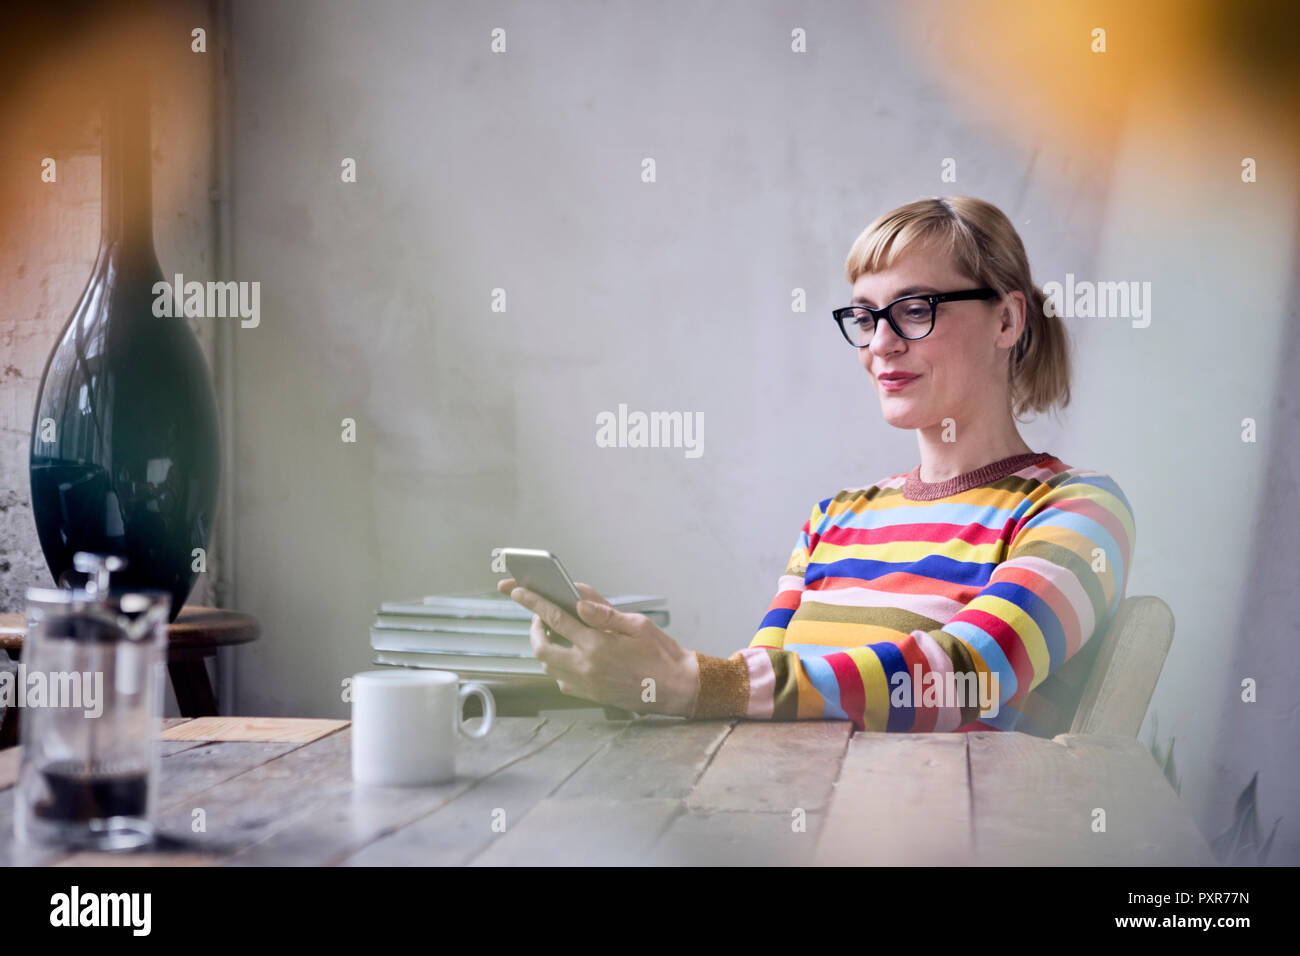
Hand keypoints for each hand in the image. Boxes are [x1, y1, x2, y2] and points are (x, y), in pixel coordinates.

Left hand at [496, 578, 698, 716]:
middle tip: (540, 616)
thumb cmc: (661, 653)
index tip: (517, 590)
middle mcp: (586, 667)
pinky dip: (557, 665)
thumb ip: (604, 611)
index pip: (555, 618)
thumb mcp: (637, 624)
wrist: (677, 689)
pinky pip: (561, 681)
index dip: (533, 602)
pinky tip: (570, 654)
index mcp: (597, 644)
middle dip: (534, 629)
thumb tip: (577, 598)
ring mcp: (586, 685)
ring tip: (555, 632)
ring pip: (548, 665)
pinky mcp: (590, 697)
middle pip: (542, 647)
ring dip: (545, 647)